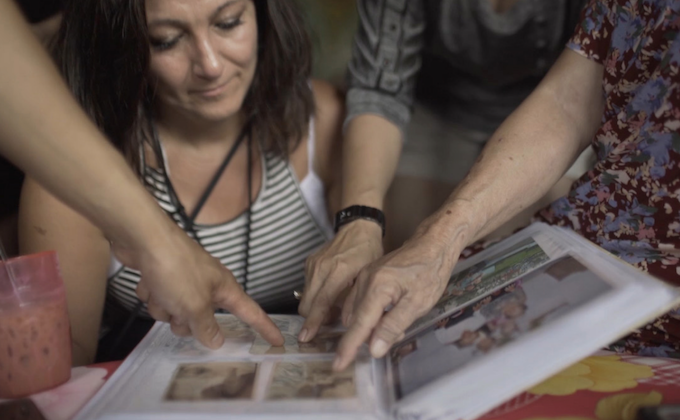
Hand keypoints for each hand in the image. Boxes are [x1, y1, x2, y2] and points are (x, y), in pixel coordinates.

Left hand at [111, 220, 283, 348]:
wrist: (143, 239)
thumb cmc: (176, 269)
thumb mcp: (195, 306)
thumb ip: (207, 328)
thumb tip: (216, 341)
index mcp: (224, 288)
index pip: (251, 312)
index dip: (265, 328)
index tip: (278, 341)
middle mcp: (208, 284)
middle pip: (203, 319)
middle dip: (186, 321)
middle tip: (178, 311)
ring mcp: (185, 280)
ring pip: (176, 312)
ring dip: (164, 307)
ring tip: (159, 291)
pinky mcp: (163, 277)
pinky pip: (159, 299)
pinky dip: (152, 294)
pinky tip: (149, 281)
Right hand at [298, 220, 382, 342]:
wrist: (358, 227)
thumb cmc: (369, 251)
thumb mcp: (368, 276)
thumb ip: (356, 300)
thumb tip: (348, 324)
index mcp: (339, 270)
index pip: (322, 302)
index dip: (314, 322)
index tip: (306, 337)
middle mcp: (321, 267)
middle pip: (307, 304)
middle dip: (313, 320)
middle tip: (330, 324)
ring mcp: (313, 264)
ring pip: (305, 298)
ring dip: (315, 309)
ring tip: (334, 309)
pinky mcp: (309, 263)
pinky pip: (307, 288)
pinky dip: (315, 297)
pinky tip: (330, 296)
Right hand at [333, 217, 470, 370]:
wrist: (432, 243)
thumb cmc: (429, 272)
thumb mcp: (417, 303)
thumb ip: (393, 326)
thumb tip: (374, 349)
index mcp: (376, 288)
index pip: (359, 325)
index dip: (348, 347)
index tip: (337, 364)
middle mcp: (364, 281)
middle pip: (354, 319)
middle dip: (362, 336)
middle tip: (386, 339)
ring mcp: (364, 277)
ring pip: (355, 310)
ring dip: (365, 325)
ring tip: (390, 326)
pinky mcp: (367, 275)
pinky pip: (358, 300)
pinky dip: (366, 313)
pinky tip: (384, 314)